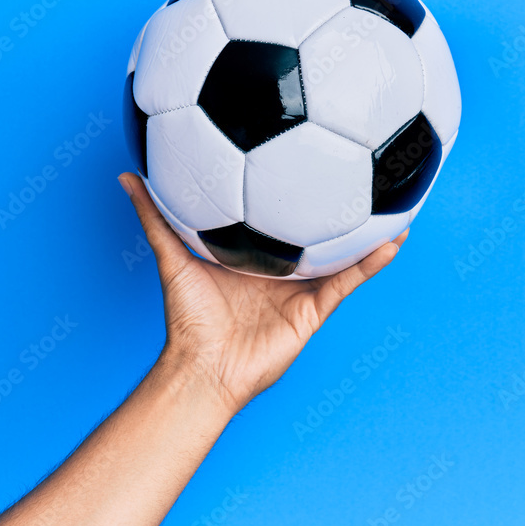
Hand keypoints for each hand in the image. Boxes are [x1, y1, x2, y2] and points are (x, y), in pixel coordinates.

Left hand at [119, 173, 406, 415]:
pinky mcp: (315, 309)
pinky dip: (370, 263)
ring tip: (397, 203)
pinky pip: (348, 282)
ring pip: (343, 254)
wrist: (202, 366)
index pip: (280, 219)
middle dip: (340, 207)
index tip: (309, 159)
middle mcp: (283, 270)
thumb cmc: (187, 318)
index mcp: (256, 256)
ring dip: (369, 231)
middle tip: (361, 170)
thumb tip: (127, 178)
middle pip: (318, 233)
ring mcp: (303, 289)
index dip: (296, 194)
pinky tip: (392, 241)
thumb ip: (154, 218)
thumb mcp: (171, 256)